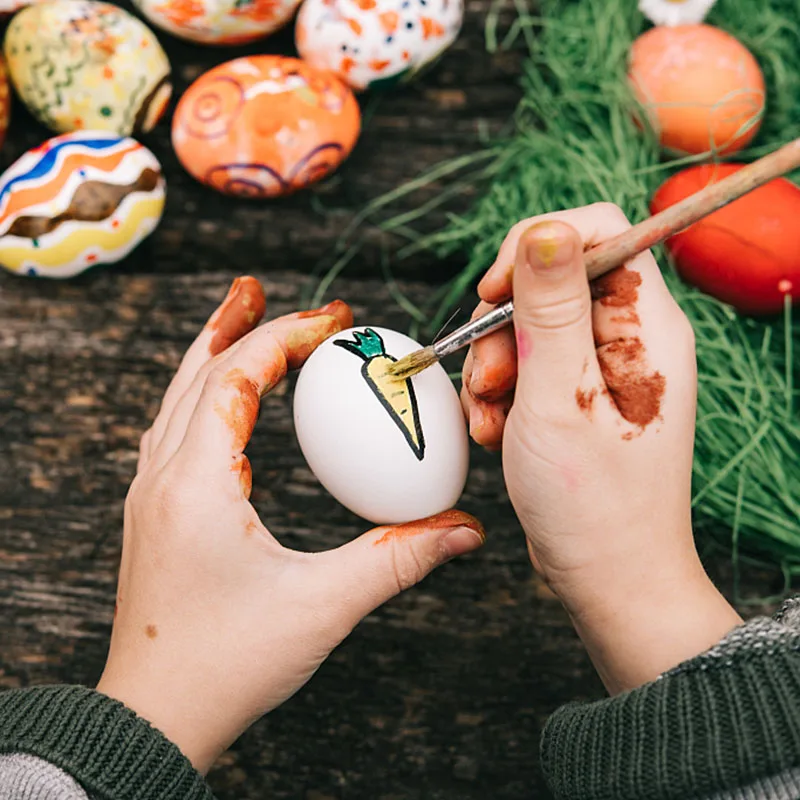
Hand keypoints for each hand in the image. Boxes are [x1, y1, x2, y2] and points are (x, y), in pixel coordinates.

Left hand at [96, 278, 484, 772]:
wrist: (155, 718)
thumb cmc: (225, 665)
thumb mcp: (322, 606)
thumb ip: (398, 560)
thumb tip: (464, 529)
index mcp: (194, 484)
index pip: (235, 378)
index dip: (284, 338)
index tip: (334, 320)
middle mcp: (161, 479)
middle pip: (193, 374)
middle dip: (233, 324)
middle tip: (260, 287)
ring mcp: (150, 497)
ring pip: (176, 400)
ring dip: (210, 356)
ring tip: (240, 324)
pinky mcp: (155, 516)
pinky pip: (175, 433)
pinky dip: (203, 399)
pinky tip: (230, 407)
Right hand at [461, 205, 740, 693]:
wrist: (609, 576)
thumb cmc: (592, 503)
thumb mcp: (556, 398)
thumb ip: (549, 309)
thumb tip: (545, 228)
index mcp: (645, 325)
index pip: (598, 231)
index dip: (536, 245)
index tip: (491, 292)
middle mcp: (630, 336)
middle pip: (552, 279)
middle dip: (503, 326)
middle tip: (490, 381)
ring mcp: (605, 366)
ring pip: (530, 326)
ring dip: (494, 367)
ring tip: (490, 420)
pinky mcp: (581, 394)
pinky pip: (529, 365)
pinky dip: (501, 394)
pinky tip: (496, 433)